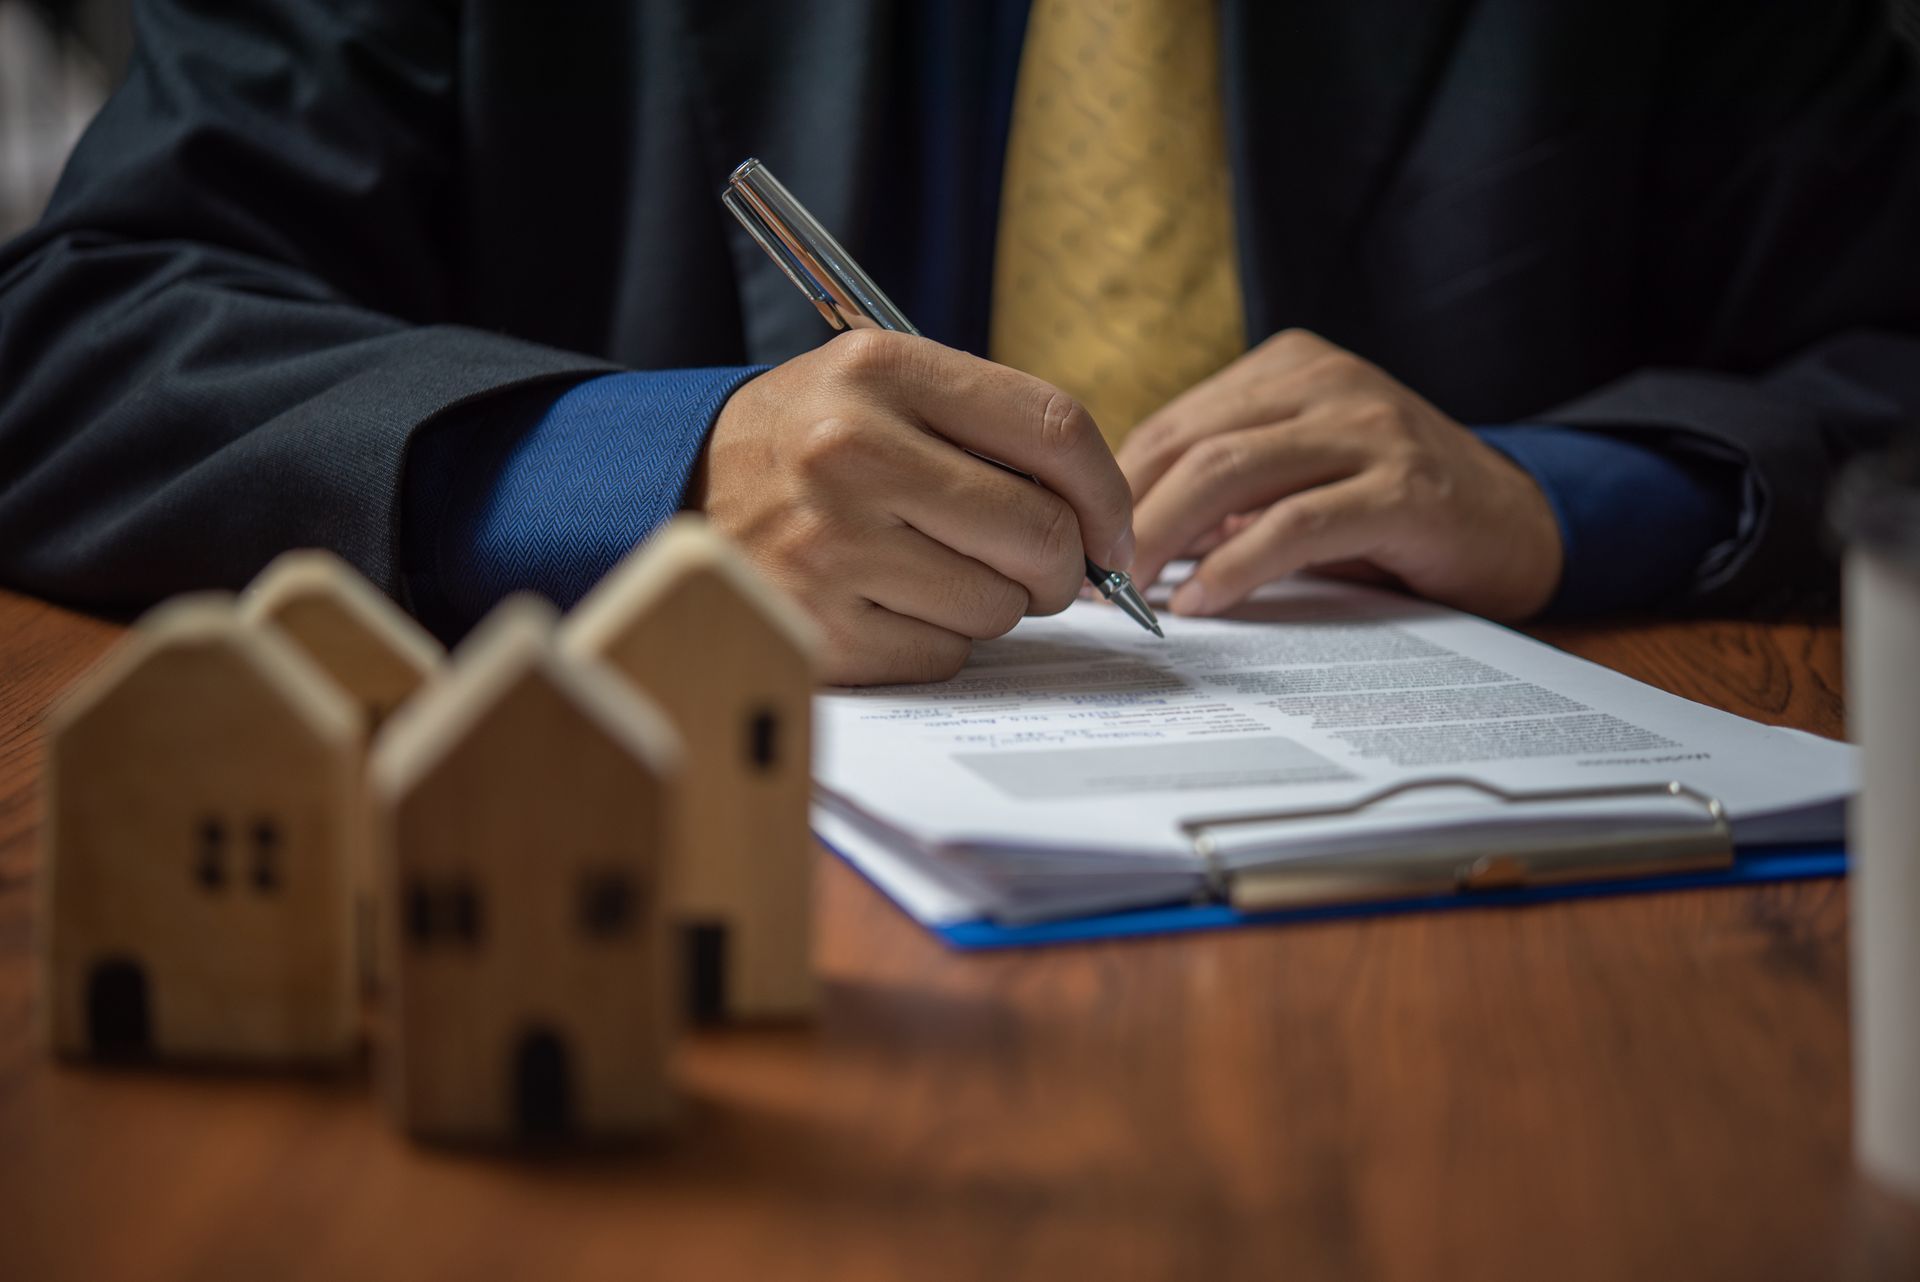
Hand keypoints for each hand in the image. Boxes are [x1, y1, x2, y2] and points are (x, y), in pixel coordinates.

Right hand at [689, 330, 1134, 684]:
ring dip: (986, 603)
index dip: (1107, 492)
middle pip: (1039, 530)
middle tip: (1036, 570)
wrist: (671, 490)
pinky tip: (884, 605)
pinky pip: (942, 656)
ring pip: (996, 605)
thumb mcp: (881, 389)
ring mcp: (829, 544)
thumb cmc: (807, 443)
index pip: (1054, 427)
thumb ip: (990, 431)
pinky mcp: (815, 626)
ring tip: (926, 571)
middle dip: (1058, 567)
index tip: (1112, 533)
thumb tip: (1102, 528)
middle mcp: (852, 451)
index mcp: (881, 370)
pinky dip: (932, 643)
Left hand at [1118, 329, 1562, 619]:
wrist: (1519, 521)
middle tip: (1086, 579)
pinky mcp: (1404, 489)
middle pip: (1192, 445)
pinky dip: (1235, 567)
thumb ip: (1225, 488)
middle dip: (1125, 517)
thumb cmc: (1391, 505)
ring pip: (1230, 475)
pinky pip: (1295, 525)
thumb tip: (1119, 538)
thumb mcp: (1300, 474)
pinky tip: (1201, 601)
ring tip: (1128, 592)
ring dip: (1163, 539)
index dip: (1113, 488)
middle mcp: (1328, 383)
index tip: (1077, 545)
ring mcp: (1370, 430)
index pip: (1174, 425)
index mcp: (1291, 368)